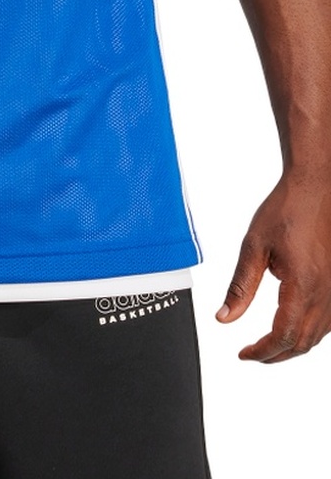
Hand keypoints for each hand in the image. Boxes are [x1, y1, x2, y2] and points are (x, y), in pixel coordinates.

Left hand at [216, 172, 330, 361]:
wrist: (315, 189)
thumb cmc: (286, 210)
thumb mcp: (254, 247)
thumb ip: (240, 286)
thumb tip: (224, 318)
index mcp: (302, 286)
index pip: (283, 336)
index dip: (262, 352)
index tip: (244, 354)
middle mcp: (325, 294)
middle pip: (301, 343)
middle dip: (275, 355)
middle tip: (252, 354)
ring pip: (317, 336)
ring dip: (292, 346)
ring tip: (267, 345)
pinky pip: (327, 322)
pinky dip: (308, 333)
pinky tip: (291, 326)